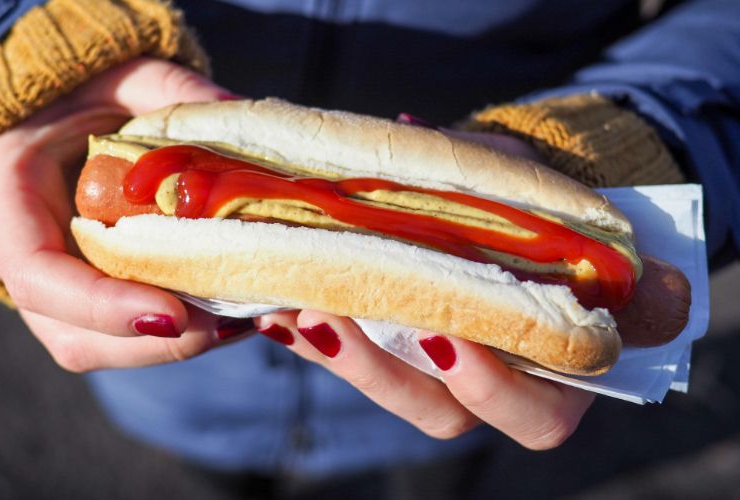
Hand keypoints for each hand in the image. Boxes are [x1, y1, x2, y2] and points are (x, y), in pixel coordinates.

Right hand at [0, 57, 252, 371]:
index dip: (101, 305)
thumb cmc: (86, 93)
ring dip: (169, 348)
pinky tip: (228, 315)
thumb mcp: (124, 75)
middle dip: (151, 341)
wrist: (65, 116)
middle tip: (230, 322)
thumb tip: (237, 113)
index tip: (173, 314)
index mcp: (6, 192)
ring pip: (97, 347)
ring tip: (239, 321)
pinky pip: (120, 338)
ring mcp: (49, 285)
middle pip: (69, 331)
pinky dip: (175, 338)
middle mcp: (17, 252)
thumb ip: (172, 92)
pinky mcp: (84, 297)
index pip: (36, 271)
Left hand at [256, 124, 592, 448]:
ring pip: (391, 393)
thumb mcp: (525, 182)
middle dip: (381, 373)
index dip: (492, 387)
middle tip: (329, 320)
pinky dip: (315, 340)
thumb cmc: (537, 204)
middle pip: (444, 415)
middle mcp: (498, 385)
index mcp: (556, 361)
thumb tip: (406, 127)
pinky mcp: (397, 359)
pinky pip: (355, 365)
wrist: (515, 212)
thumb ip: (493, 174)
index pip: (537, 412)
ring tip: (287, 308)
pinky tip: (276, 308)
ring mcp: (442, 378)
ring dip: (337, 357)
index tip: (444, 336)